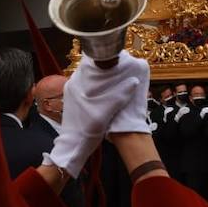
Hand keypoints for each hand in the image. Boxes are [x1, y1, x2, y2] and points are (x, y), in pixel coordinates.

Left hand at [45, 51, 149, 176]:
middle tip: (124, 68)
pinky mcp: (76, 100)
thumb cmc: (87, 130)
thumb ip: (119, 96)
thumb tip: (134, 81)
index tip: (120, 59)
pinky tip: (112, 91)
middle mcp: (73, 84)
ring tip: (121, 77)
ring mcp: (74, 92)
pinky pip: (90, 87)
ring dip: (104, 77)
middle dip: (107, 67)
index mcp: (77, 83)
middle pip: (92, 69)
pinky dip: (101, 86)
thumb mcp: (105, 113)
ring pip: (92, 78)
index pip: (91, 62)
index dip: (106, 58)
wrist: (73, 147)